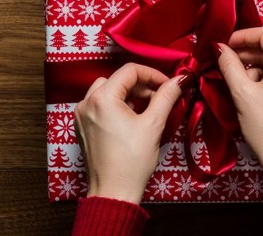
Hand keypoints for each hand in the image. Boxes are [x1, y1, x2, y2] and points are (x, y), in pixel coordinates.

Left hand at [74, 63, 181, 203]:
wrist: (113, 192)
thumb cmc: (132, 161)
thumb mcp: (154, 124)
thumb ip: (167, 96)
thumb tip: (180, 79)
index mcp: (102, 99)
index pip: (130, 71)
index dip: (153, 74)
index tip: (168, 85)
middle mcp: (86, 104)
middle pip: (118, 79)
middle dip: (141, 85)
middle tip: (159, 98)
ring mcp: (82, 116)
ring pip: (108, 91)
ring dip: (129, 95)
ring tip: (146, 109)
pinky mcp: (83, 128)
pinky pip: (100, 106)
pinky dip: (117, 106)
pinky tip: (132, 120)